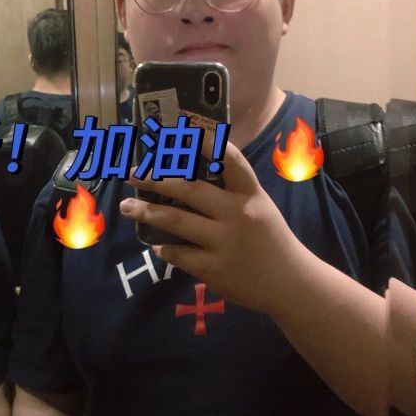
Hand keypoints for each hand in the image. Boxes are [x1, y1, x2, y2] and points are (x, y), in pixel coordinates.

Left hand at [120, 141, 303, 315]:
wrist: (289, 283)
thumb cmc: (270, 239)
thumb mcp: (259, 207)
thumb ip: (232, 191)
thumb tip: (189, 174)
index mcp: (251, 195)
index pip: (231, 161)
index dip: (208, 144)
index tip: (181, 132)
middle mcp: (237, 215)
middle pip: (190, 189)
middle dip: (155, 179)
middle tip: (131, 174)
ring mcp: (224, 243)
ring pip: (175, 220)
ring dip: (146, 212)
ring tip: (126, 207)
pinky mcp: (214, 269)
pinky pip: (178, 253)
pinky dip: (164, 247)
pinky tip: (157, 244)